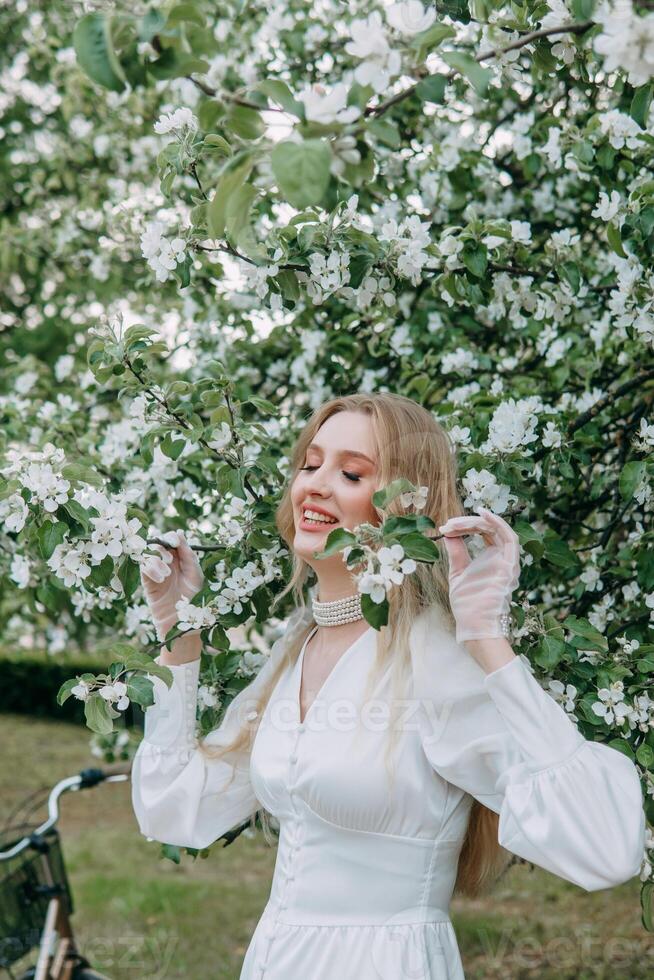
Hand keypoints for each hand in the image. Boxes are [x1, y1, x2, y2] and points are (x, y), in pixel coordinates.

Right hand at [140, 529, 204, 641]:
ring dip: (157, 560)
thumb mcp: (195, 574)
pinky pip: (143, 567)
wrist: (182, 623)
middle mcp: (167, 563)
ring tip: (167, 574)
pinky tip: (161, 579)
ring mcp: (156, 571)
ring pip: (148, 554)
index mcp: (181, 559)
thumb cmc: (193, 600)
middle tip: (170, 558)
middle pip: (157, 543)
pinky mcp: (147, 582)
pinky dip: (151, 569)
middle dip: (162, 547)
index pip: (171, 539)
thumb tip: (179, 532)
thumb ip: (188, 555)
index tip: (175, 542)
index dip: (171, 537)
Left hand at [438, 507, 520, 643]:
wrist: (474, 624)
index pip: (483, 533)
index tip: (446, 527)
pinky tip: (482, 515)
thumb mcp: (457, 573)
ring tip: (457, 522)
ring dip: (478, 522)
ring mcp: (508, 561)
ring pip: (498, 530)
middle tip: (448, 525)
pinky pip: (509, 538)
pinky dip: (498, 523)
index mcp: (491, 559)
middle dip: (467, 523)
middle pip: (489, 529)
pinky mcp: (510, 565)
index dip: (465, 526)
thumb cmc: (468, 604)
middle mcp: (502, 558)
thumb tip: (448, 534)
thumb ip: (457, 553)